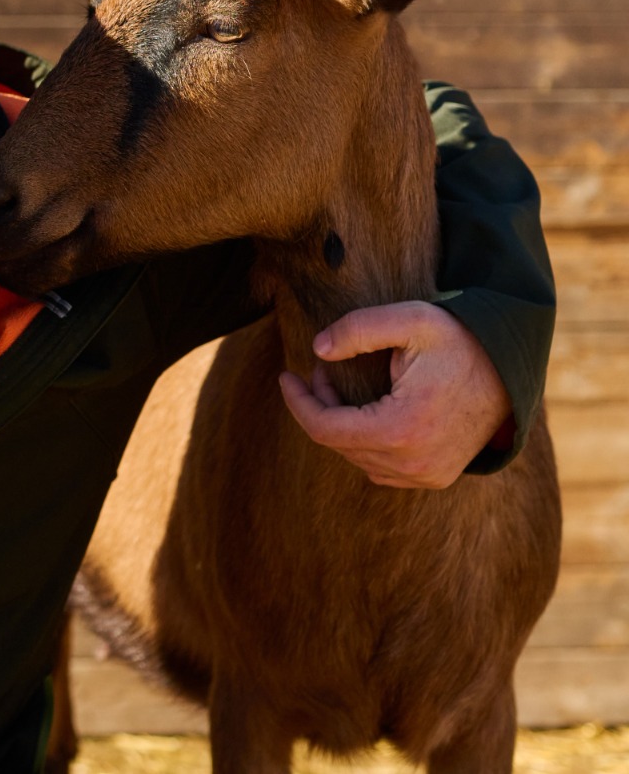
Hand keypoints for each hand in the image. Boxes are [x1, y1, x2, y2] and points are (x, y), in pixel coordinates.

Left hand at [277, 300, 510, 488]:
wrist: (511, 369)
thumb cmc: (460, 340)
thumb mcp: (411, 320)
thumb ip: (359, 329)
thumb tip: (318, 349)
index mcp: (401, 429)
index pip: (325, 429)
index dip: (298, 402)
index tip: (285, 376)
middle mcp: (413, 464)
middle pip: (338, 444)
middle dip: (318, 406)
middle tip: (320, 371)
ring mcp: (426, 476)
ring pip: (356, 457)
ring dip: (339, 423)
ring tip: (339, 386)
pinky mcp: (435, 477)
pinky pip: (380, 468)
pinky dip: (362, 442)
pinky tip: (363, 413)